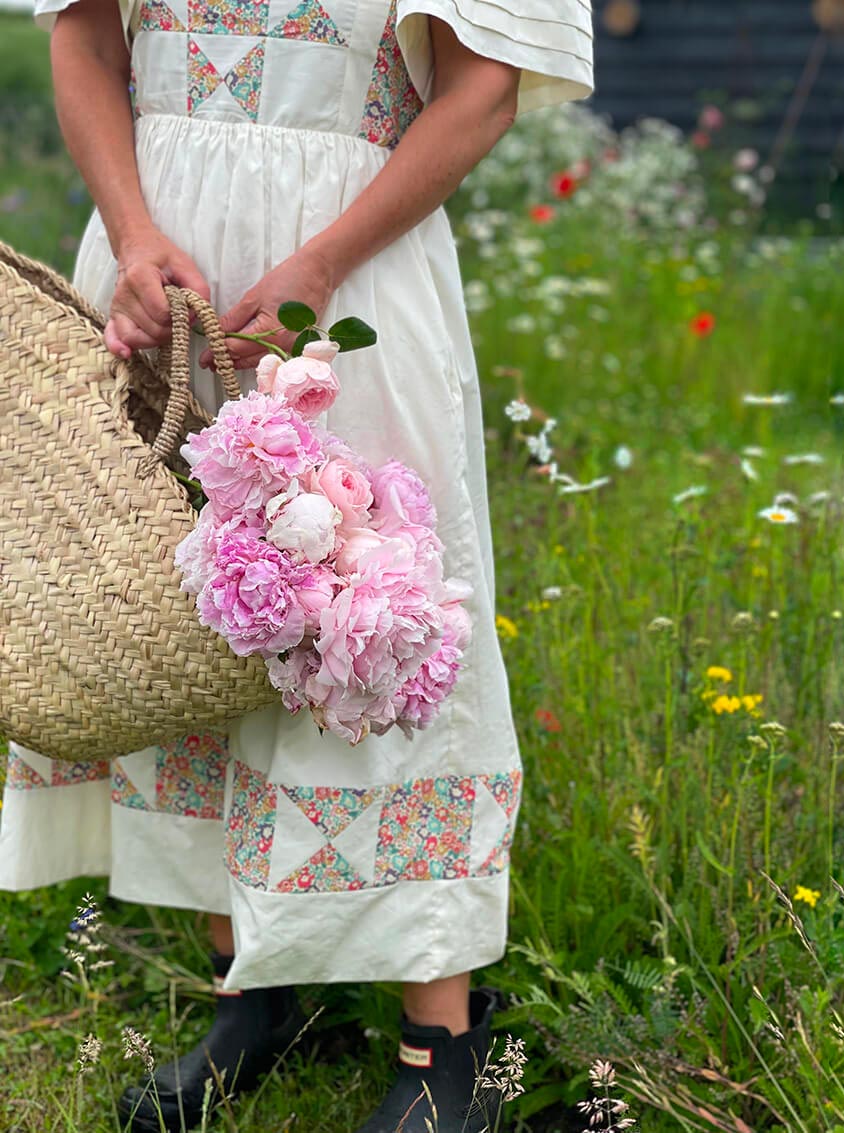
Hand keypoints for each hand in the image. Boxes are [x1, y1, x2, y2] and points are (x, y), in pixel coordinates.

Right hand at [104, 228, 210, 358]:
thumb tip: (197, 315)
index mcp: (141, 277)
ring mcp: (117, 306)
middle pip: (153, 329)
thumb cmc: (161, 257)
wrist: (136, 247)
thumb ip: (198, 289)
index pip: (163, 313)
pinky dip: (119, 348)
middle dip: (172, 329)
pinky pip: (113, 337)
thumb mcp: (185, 266)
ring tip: (165, 325)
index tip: (186, 308)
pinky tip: (127, 353)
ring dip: (157, 339)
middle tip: (178, 317)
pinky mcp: (114, 315)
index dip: (181, 316)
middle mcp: (125, 293)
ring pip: (138, 339)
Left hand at [201, 246, 336, 370]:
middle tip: (208, 362)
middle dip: (226, 361)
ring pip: (258, 362)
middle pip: (246, 360)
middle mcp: (282, 346)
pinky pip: (271, 357)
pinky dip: (255, 358)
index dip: (217, 352)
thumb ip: (234, 319)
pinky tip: (244, 356)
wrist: (317, 274)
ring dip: (240, 362)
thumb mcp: (254, 297)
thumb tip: (215, 332)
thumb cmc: (289, 280)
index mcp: (270, 333)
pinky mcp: (295, 346)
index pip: (235, 348)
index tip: (204, 356)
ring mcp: (291, 348)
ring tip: (222, 360)